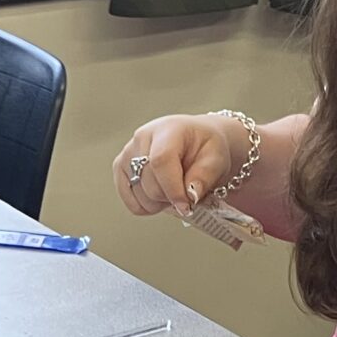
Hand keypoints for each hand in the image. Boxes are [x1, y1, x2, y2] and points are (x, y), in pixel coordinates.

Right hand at [115, 113, 243, 217]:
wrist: (197, 142)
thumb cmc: (206, 147)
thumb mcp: (216, 159)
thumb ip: (204, 176)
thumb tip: (189, 195)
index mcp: (168, 130)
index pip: (161, 160)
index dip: (173, 188)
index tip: (186, 205)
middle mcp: (142, 138)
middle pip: (149, 183)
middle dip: (171, 198)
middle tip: (188, 194)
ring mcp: (128, 153)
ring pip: (139, 196)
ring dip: (161, 203)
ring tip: (175, 190)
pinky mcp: (120, 168)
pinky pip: (131, 202)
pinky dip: (148, 206)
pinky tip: (162, 194)